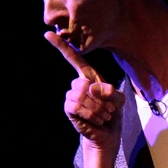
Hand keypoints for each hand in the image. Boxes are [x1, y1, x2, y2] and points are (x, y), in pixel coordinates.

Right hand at [47, 31, 124, 153]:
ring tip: (104, 115)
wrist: (108, 133)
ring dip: (97, 108)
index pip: (74, 58)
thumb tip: (92, 87)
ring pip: (80, 95)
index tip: (48, 33)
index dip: (62, 46)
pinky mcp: (69, 109)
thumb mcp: (119, 100)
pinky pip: (77, 106)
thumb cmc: (112, 113)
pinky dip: (91, 114)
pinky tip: (97, 120)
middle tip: (109, 109)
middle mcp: (78, 84)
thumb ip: (111, 91)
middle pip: (82, 82)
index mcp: (90, 76)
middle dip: (100, 98)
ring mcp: (72, 96)